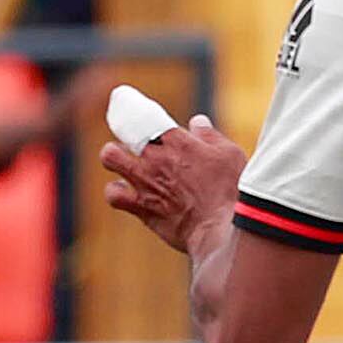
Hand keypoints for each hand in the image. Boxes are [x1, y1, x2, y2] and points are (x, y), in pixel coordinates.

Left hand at [100, 117, 248, 256]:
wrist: (223, 230)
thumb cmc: (231, 192)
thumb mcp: (230, 155)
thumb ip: (210, 136)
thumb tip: (197, 123)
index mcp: (178, 141)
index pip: (149, 117)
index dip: (142, 112)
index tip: (141, 113)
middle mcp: (156, 158)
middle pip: (125, 131)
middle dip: (128, 135)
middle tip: (135, 144)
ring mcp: (145, 182)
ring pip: (110, 157)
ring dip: (115, 159)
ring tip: (126, 165)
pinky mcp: (141, 208)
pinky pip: (114, 195)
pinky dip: (117, 193)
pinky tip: (126, 194)